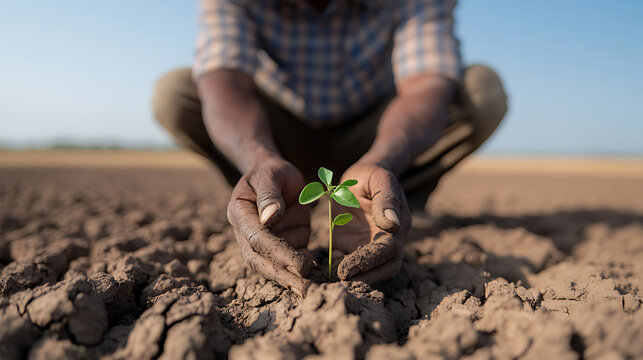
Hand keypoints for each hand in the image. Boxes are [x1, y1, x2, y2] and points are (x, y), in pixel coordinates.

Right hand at [227, 157, 313, 295]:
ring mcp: (265, 241)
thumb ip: (269, 195)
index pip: (257, 238)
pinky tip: (317, 277)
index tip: (298, 265)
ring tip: (311, 291)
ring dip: (292, 279)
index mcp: (239, 214)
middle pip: (262, 260)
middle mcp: (247, 232)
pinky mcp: (284, 242)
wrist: (274, 173)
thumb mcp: (270, 174)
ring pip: (274, 266)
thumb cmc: (270, 171)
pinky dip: (302, 270)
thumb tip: (270, 217)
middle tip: (305, 290)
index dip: (277, 253)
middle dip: (283, 276)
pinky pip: (291, 259)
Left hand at [333, 163, 410, 282]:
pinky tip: (324, 275)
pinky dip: (341, 273)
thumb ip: (386, 200)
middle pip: (386, 268)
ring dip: (355, 279)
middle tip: (339, 280)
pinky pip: (353, 266)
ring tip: (331, 282)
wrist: (363, 176)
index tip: (347, 268)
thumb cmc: (373, 175)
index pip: (388, 250)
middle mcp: (390, 240)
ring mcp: (374, 246)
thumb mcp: (380, 180)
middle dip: (364, 277)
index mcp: (399, 225)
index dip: (369, 261)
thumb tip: (393, 225)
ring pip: (373, 273)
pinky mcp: (357, 247)